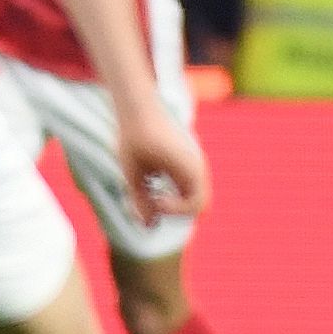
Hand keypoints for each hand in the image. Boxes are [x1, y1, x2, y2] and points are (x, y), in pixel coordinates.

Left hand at [114, 104, 208, 226]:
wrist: (137, 107)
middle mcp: (197, 166)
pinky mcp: (187, 161)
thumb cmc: (133, 137)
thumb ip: (140, 201)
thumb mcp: (131, 173)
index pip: (198, 205)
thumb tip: (149, 226)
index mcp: (188, 167)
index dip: (176, 211)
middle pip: (201, 204)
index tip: (155, 200)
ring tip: (150, 190)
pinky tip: (153, 179)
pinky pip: (188, 185)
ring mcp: (194, 164)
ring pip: (194, 195)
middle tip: (153, 200)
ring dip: (175, 201)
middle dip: (178, 210)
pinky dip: (174, 191)